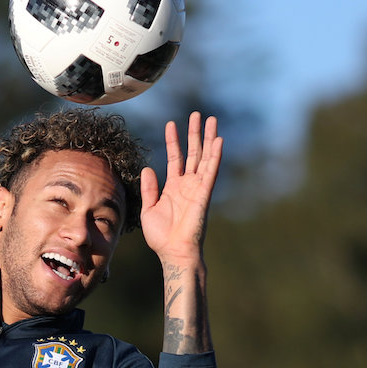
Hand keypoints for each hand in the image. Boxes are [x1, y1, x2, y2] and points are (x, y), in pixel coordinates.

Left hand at [140, 112, 222, 264]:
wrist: (173, 252)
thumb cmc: (161, 236)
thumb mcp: (148, 209)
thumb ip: (149, 188)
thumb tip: (148, 169)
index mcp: (173, 187)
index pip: (175, 158)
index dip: (173, 140)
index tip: (171, 124)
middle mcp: (187, 184)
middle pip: (193, 153)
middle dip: (194, 133)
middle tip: (197, 115)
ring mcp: (197, 188)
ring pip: (204, 157)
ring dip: (208, 138)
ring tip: (211, 120)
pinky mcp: (204, 194)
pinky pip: (211, 171)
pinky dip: (215, 156)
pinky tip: (218, 140)